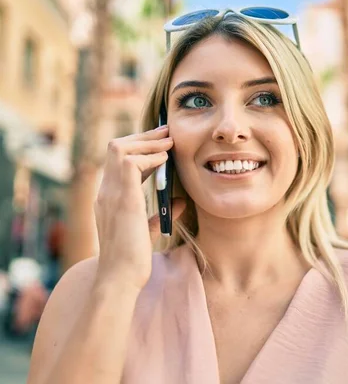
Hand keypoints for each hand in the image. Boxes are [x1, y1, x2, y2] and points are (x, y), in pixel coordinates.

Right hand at [94, 127, 185, 289]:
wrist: (121, 278)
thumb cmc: (132, 260)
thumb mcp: (147, 231)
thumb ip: (158, 215)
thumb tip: (179, 201)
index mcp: (109, 198)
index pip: (120, 162)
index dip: (140, 149)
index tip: (161, 145)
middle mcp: (105, 191)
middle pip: (116, 148)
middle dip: (143, 136)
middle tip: (167, 132)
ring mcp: (110, 193)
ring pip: (120, 148)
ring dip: (147, 141)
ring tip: (169, 141)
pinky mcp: (122, 199)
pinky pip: (131, 162)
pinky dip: (149, 156)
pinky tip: (165, 159)